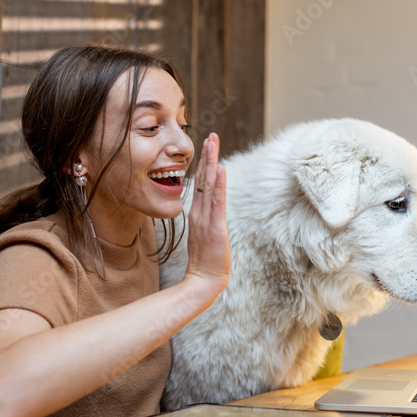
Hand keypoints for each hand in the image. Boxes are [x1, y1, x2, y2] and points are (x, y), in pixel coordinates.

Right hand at [183, 133, 230, 301]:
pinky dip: (217, 184)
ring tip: (213, 142)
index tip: (208, 146)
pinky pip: (215, 201)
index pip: (200, 183)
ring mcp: (205, 217)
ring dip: (211, 162)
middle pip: (202, 178)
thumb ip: (207, 221)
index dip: (204, 164)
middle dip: (207, 156)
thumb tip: (210, 210)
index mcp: (197, 213)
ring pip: (207, 184)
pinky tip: (219, 169)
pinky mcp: (214, 226)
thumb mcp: (207, 236)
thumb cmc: (207, 261)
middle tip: (211, 136)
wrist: (204, 280)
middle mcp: (199, 211)